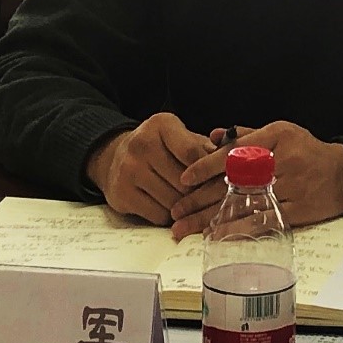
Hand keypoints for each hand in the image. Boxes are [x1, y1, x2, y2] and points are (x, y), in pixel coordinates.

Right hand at [85, 113, 214, 225]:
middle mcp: (140, 144)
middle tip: (210, 197)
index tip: (218, 179)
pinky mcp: (121, 194)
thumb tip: (227, 162)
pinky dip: (170, 217)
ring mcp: (128, 170)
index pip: (192, 152)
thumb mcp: (180, 137)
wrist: (116, 158)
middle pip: (183, 181)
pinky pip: (158, 215)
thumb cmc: (160, 148)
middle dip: (200, 192)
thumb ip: (204, 147)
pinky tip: (172, 208)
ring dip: (186, 206)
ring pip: (172, 201)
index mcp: (161, 125)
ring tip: (192, 203)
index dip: (208, 170)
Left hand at [169, 121, 342, 239]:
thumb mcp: (281, 132)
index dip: (205, 166)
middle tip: (175, 211)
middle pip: (232, 181)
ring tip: (186, 229)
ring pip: (243, 204)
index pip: (233, 151)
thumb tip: (214, 135)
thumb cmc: (309, 151)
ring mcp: (291, 186)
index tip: (184, 179)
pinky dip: (238, 229)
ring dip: (211, 218)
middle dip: (200, 198)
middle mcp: (282, 160)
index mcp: (276, 136)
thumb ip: (248, 134)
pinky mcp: (298, 210)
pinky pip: (262, 221)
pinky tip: (218, 236)